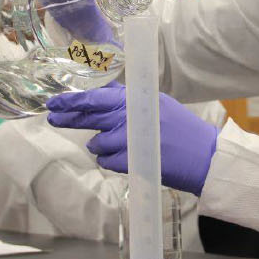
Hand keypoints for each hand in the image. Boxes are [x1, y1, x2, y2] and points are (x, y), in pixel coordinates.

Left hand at [46, 85, 218, 194]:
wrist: (206, 157)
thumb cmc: (182, 132)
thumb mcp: (157, 106)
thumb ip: (129, 102)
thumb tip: (101, 99)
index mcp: (138, 100)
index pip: (96, 98)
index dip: (72, 100)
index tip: (54, 102)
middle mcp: (131, 115)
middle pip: (89, 116)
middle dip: (68, 117)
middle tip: (53, 117)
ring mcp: (130, 138)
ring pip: (96, 143)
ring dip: (101, 146)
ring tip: (121, 146)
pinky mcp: (132, 160)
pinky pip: (106, 161)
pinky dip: (112, 161)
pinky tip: (127, 158)